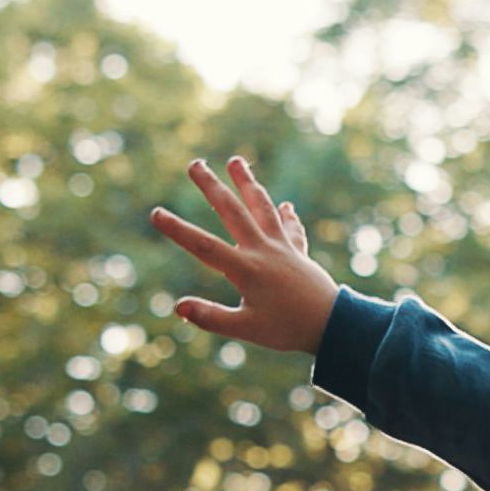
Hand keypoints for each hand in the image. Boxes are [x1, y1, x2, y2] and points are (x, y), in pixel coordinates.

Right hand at [149, 154, 342, 355]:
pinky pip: (291, 229)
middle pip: (232, 211)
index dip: (178, 230)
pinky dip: (287, 217)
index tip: (156, 213)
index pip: (204, 246)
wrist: (333, 324)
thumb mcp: (246, 329)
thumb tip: (178, 306)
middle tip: (195, 164)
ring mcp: (282, 247)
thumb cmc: (288, 330)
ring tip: (236, 161)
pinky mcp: (298, 252)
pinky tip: (286, 206)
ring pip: (263, 207)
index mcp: (246, 269)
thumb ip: (211, 317)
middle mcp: (263, 250)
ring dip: (248, 183)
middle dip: (211, 186)